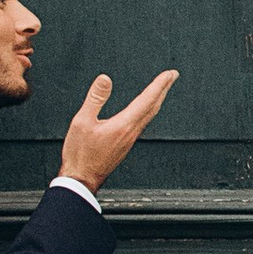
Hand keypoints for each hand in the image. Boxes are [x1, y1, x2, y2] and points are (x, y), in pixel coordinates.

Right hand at [59, 67, 177, 190]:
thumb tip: (105, 79)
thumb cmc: (80, 155)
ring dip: (157, 99)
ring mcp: (129, 140)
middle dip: (164, 89)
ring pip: (149, 116)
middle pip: (153, 107)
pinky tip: (144, 110)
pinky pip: (142, 123)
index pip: (147, 100)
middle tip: (172, 75)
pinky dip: (148, 110)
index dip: (159, 84)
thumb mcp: (82, 122)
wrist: (81, 180)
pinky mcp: (125, 145)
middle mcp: (130, 133)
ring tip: (162, 89)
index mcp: (123, 125)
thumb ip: (95, 99)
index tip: (170, 73)